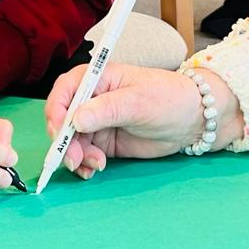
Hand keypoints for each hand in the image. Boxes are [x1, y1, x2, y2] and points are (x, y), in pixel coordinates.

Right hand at [42, 63, 238, 178]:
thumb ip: (107, 110)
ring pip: (72, 141)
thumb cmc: (169, 98)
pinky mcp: (105, 142)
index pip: (64, 91)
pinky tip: (93, 169)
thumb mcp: (138, 101)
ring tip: (93, 166)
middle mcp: (92, 99)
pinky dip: (84, 163)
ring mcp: (97, 122)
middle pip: (63, 120)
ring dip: (75, 156)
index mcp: (97, 78)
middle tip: (74, 160)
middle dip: (64, 142)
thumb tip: (75, 119)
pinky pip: (84, 153)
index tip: (59, 133)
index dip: (56, 112)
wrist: (192, 120)